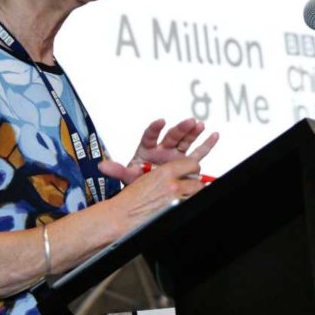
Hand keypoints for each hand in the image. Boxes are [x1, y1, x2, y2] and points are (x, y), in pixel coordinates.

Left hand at [99, 118, 218, 184]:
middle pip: (172, 136)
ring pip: (186, 141)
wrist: (150, 192)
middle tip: (189, 122)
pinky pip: (199, 152)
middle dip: (181, 129)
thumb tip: (101, 166)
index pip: (151, 136)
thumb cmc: (139, 181)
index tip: (160, 122)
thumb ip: (117, 170)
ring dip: (193, 132)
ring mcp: (176, 154)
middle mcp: (163, 149)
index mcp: (148, 149)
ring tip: (199, 125)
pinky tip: (213, 135)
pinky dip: (207, 144)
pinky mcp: (186, 162)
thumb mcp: (128, 176)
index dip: (155, 129)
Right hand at [109, 156, 204, 233]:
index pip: (192, 164)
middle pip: (198, 181)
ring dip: (193, 195)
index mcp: (165, 172)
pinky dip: (187, 204)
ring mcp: (176, 200)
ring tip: (185, 197)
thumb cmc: (129, 201)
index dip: (193, 169)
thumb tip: (177, 174)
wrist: (121, 217)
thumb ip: (164, 174)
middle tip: (190, 187)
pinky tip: (181, 205)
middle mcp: (173, 185)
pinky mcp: (177, 211)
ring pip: (197, 194)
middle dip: (195, 184)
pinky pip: (190, 205)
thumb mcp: (144, 178)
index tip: (191, 172)